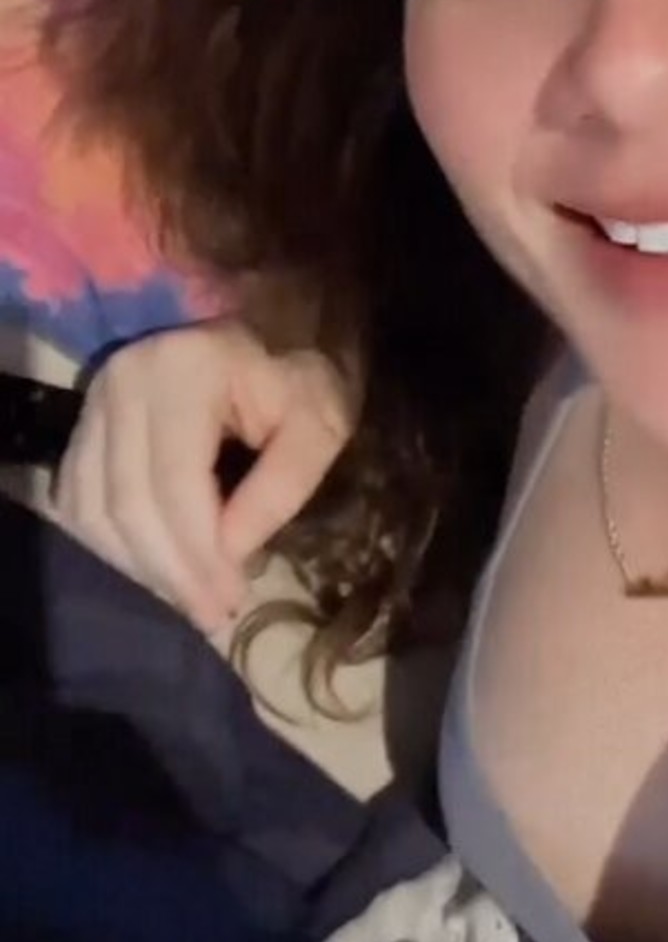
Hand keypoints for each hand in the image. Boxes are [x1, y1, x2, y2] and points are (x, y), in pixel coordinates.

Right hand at [50, 318, 351, 633]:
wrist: (267, 329)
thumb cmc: (296, 377)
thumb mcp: (317, 423)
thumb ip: (282, 485)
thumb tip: (229, 553)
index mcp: (184, 369)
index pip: (174, 482)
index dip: (198, 551)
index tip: (231, 598)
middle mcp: (124, 379)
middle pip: (128, 501)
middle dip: (170, 570)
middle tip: (212, 612)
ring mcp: (95, 399)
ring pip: (94, 508)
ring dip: (138, 564)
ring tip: (187, 595)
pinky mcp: (85, 420)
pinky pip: (77, 499)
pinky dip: (111, 543)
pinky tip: (153, 564)